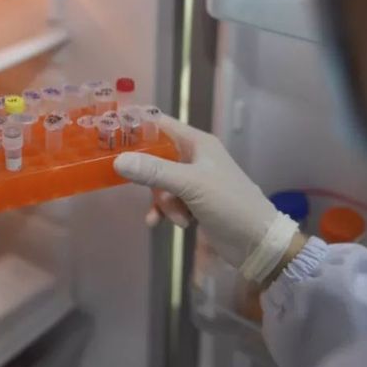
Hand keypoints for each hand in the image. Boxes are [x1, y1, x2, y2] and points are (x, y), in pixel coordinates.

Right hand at [114, 116, 298, 283]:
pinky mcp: (194, 203)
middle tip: (143, 189)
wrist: (258, 242)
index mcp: (197, 143)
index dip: (136, 126)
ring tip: (176, 217)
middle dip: (150, 178)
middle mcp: (194, 157)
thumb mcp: (191, 185)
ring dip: (162, 202)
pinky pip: (168, 202)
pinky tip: (162, 225)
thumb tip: (117, 161)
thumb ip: (154, 172)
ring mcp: (194, 181)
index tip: (108, 133)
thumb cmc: (229, 204)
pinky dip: (165, 212)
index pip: (160, 124)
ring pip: (160, 183)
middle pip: (155, 157)